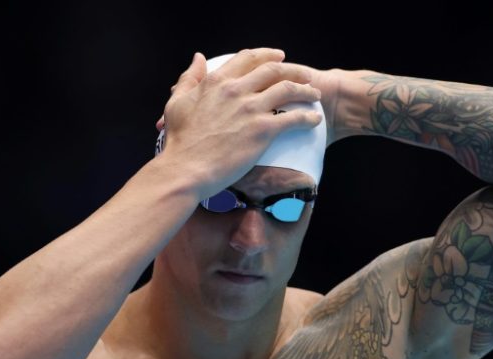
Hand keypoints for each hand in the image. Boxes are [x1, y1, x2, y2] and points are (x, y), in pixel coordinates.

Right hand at [158, 57, 344, 147]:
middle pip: (274, 70)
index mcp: (217, 81)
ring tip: (315, 94)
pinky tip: (315, 119)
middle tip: (306, 75)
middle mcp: (236, 90)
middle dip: (294, 69)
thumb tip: (198, 57)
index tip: (279, 57)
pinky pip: (293, 118)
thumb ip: (189, 78)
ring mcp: (251, 109)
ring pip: (288, 89)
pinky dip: (308, 117)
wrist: (186, 169)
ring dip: (306, 90)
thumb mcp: (177, 102)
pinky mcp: (263, 130)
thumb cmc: (179, 141)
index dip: (267, 55)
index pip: (248, 59)